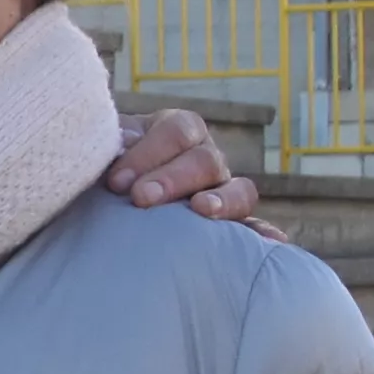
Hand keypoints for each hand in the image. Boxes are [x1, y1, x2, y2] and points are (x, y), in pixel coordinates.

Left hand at [108, 107, 277, 238]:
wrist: (102, 194)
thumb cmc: (100, 168)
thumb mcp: (102, 149)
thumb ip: (110, 142)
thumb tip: (121, 140)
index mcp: (176, 129)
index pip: (177, 132)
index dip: (149, 153)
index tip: (116, 182)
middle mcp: (205, 155)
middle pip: (205, 160)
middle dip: (172, 179)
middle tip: (140, 199)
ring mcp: (221, 188)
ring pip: (239, 189)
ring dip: (222, 201)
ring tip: (202, 211)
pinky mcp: (230, 222)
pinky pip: (253, 226)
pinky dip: (264, 233)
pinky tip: (274, 244)